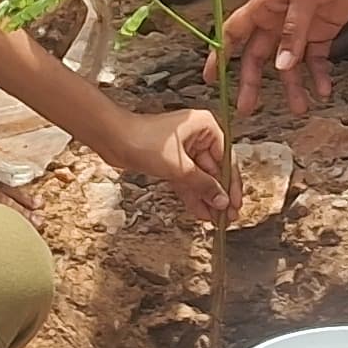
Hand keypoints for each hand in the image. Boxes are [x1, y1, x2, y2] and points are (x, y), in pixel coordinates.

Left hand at [91, 104, 232, 222]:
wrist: (112, 138)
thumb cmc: (142, 140)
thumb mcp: (178, 166)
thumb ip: (202, 185)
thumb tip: (222, 200)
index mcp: (206, 127)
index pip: (227, 160)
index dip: (231, 185)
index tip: (235, 204)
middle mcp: (198, 136)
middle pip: (215, 171)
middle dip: (219, 195)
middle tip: (227, 217)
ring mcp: (185, 149)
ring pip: (201, 178)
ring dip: (207, 199)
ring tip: (216, 220)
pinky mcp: (172, 160)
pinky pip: (188, 180)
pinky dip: (193, 195)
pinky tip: (201, 212)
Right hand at [222, 0, 347, 113]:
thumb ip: (293, 31)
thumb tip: (280, 65)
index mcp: (265, 6)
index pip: (233, 33)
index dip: (219, 55)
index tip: (211, 78)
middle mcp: (278, 19)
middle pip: (258, 56)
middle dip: (252, 82)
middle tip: (248, 107)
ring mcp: (300, 27)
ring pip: (288, 63)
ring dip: (291, 86)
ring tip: (299, 107)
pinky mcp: (322, 31)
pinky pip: (315, 60)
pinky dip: (318, 76)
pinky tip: (323, 89)